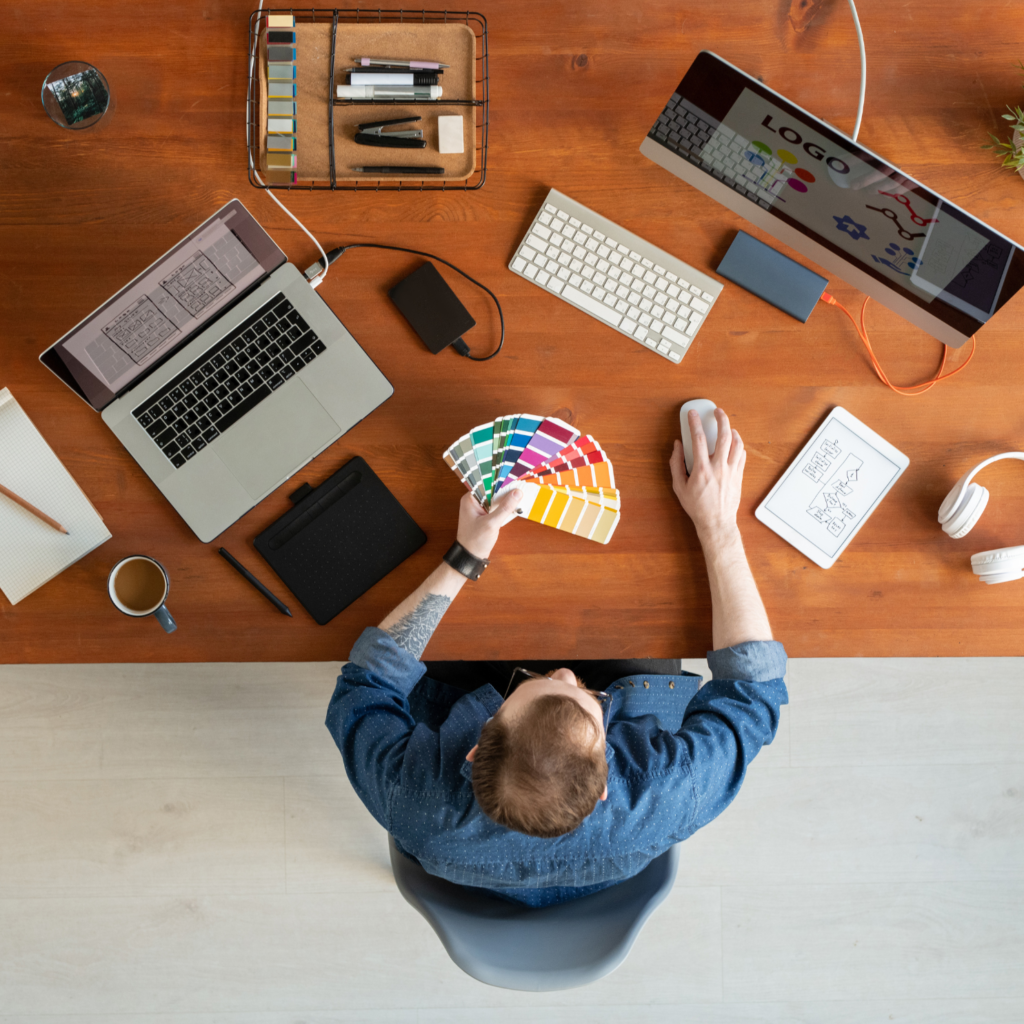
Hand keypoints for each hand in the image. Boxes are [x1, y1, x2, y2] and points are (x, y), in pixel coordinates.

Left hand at [456, 486, 523, 559]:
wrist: (470, 557)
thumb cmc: (475, 541)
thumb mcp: (492, 523)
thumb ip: (505, 508)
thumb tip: (517, 493)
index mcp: (470, 499)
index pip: (487, 484)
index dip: (501, 481)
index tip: (515, 478)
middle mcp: (474, 501)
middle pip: (492, 490)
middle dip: (506, 489)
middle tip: (522, 486)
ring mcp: (479, 509)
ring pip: (496, 499)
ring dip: (507, 499)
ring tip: (522, 494)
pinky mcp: (485, 515)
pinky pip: (496, 507)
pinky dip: (505, 507)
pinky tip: (516, 506)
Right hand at [669, 408, 745, 544]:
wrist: (716, 522)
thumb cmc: (696, 506)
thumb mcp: (679, 486)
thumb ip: (676, 464)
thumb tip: (677, 446)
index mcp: (702, 469)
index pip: (699, 439)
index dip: (695, 423)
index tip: (692, 414)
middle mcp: (719, 467)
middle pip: (724, 436)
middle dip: (721, 419)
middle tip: (717, 411)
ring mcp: (731, 471)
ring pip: (737, 443)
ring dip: (732, 430)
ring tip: (727, 426)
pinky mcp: (739, 475)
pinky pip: (742, 454)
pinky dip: (738, 445)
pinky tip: (733, 442)